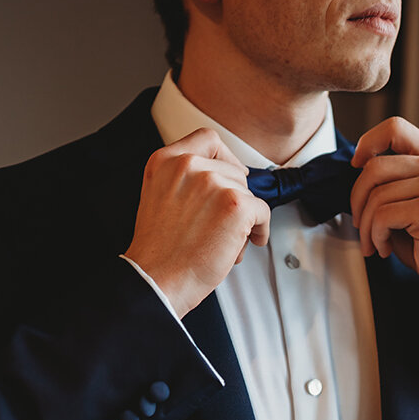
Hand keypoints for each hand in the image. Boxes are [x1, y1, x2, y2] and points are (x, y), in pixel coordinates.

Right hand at [125, 128, 270, 317]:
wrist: (156, 281)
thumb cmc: (159, 250)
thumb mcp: (159, 197)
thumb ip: (183, 179)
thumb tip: (223, 178)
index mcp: (166, 161)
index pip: (207, 139)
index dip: (224, 157)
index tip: (229, 174)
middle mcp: (189, 166)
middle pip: (233, 170)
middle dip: (233, 197)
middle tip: (221, 223)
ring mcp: (213, 183)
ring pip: (247, 193)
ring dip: (243, 218)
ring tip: (223, 240)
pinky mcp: (236, 204)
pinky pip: (262, 212)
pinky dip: (260, 230)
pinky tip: (244, 244)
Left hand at [349, 117, 418, 311]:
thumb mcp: (412, 197)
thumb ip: (393, 176)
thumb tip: (355, 165)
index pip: (394, 127)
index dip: (367, 143)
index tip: (356, 167)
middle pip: (374, 166)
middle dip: (357, 200)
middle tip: (360, 224)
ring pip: (375, 195)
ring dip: (365, 225)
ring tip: (374, 242)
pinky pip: (382, 216)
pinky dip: (374, 236)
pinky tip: (384, 248)